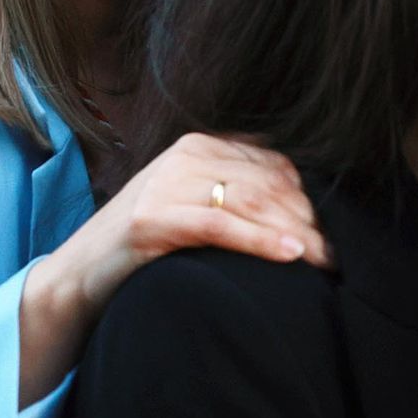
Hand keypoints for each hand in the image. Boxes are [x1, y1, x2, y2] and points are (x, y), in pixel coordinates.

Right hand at [40, 134, 329, 318]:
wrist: (78, 273)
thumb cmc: (145, 245)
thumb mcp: (191, 203)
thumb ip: (233, 191)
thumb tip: (300, 205)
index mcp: (199, 144)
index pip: (274, 163)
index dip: (311, 197)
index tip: (336, 230)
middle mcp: (184, 153)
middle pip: (269, 182)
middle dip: (310, 218)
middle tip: (338, 254)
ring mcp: (166, 183)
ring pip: (251, 201)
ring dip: (297, 232)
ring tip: (326, 260)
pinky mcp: (153, 218)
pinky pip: (220, 225)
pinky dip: (261, 240)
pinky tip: (291, 255)